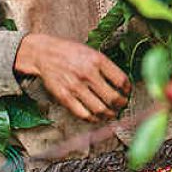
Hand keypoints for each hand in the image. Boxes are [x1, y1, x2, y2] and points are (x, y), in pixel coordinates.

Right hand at [13, 34, 130, 123]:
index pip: (121, 80)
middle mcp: (87, 73)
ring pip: (100, 110)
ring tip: (112, 114)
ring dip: (109, 115)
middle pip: (113, 98)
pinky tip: (97, 117)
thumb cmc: (70, 52)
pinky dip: (93, 119)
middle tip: (122, 105)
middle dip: (121, 105)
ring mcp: (75, 87)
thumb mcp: (91, 52)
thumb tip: (122, 85)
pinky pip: (83, 114)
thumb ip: (106, 67)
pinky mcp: (64, 97)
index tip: (127, 92)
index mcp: (97, 60)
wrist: (44, 54)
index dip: (128, 90)